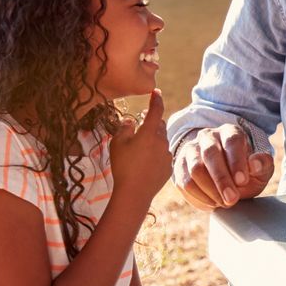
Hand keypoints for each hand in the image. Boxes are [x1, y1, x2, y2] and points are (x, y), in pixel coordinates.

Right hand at [111, 91, 171, 211]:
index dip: (156, 99)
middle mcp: (162, 141)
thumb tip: (131, 120)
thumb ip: (124, 127)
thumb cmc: (123, 165)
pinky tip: (144, 163)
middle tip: (142, 124)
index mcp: (149, 133)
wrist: (134, 192)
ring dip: (153, 139)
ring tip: (139, 148)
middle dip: (152, 122)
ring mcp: (167, 155)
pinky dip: (155, 154)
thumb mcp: (117, 143)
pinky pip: (163, 155)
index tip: (156, 92)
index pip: (156, 110)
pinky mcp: (168, 167)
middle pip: (159, 125)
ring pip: (161, 141)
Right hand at [174, 123, 274, 209]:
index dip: (237, 162)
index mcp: (230, 132)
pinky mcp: (179, 167)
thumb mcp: (261, 168)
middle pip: (210, 155)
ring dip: (210, 190)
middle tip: (232, 199)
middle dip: (221, 180)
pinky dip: (198, 197)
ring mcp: (191, 150)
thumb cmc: (246, 171)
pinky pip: (184, 183)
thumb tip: (255, 164)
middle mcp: (208, 137)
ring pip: (194, 169)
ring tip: (224, 203)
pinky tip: (212, 204)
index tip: (243, 181)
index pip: (232, 142)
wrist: (227, 176)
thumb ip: (263, 164)